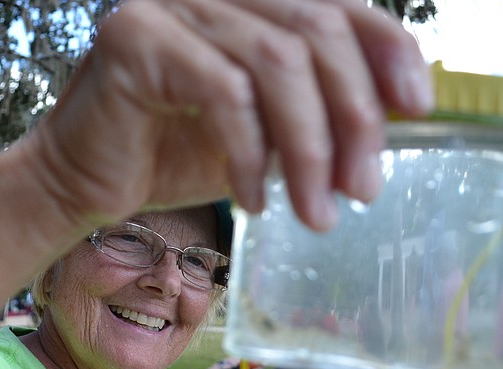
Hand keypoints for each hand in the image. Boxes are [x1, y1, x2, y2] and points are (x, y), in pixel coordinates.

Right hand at [25, 0, 432, 231]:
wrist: (84, 183)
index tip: (417, 107)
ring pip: (275, 61)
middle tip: (364, 190)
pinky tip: (255, 201)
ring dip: (309, 148)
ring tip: (316, 214)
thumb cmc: (174, 155)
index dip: (386, 48)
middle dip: (352, 118)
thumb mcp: (268, 133)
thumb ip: (320, 110)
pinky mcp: (137, 37)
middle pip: (315, 29)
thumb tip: (401, 111)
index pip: (336, 5)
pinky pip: (223, 90)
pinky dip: (251, 153)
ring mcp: (172, 3)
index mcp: (248, 2)